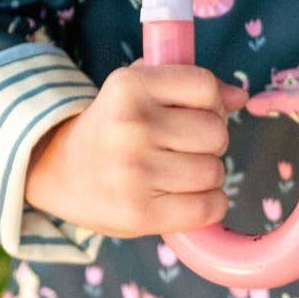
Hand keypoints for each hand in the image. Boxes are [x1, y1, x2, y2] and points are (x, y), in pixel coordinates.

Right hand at [24, 61, 248, 238]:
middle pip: (217, 133)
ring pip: (215, 171)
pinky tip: (185, 197)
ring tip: (177, 172)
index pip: (205, 86)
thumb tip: (240, 96)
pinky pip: (209, 207)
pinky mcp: (139, 213)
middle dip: (209, 142)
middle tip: (181, 148)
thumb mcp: (135, 89)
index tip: (193, 113)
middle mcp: (130, 126)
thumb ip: (187, 84)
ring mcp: (134, 172)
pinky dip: (208, 204)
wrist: (58, 171)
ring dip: (207, 175)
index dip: (211, 103)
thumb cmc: (111, 127)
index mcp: (129, 86)